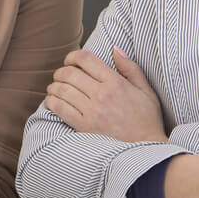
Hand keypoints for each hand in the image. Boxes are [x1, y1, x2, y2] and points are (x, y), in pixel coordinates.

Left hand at [45, 46, 166, 142]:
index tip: (69, 60)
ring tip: (54, 88)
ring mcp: (92, 111)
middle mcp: (102, 94)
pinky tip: (52, 101)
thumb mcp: (145, 90)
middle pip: (69, 73)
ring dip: (54, 86)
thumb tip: (115, 49)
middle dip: (60, 71)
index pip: (86, 59)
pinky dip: (52, 102)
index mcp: (116, 82)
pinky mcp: (84, 127)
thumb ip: (130, 68)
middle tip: (60, 75)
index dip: (72, 56)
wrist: (147, 149)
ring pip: (62, 90)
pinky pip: (60, 109)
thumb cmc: (147, 119)